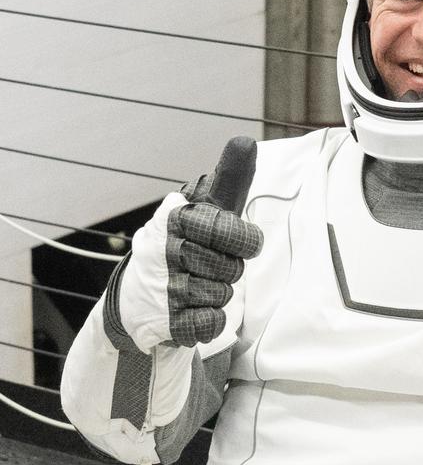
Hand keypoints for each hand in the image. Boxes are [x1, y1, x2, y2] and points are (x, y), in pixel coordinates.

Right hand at [114, 138, 262, 351]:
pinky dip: (209, 319)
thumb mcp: (198, 210)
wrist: (134, 298)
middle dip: (228, 270)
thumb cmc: (180, 246)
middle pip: (231, 267)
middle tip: (210, 266)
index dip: (241, 239)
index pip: (225, 228)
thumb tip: (245, 142)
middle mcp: (165, 249)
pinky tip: (192, 310)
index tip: (243, 242)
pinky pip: (211, 322)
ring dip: (217, 294)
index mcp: (175, 218)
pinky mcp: (165, 321)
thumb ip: (226, 182)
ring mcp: (163, 287)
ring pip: (222, 295)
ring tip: (195, 286)